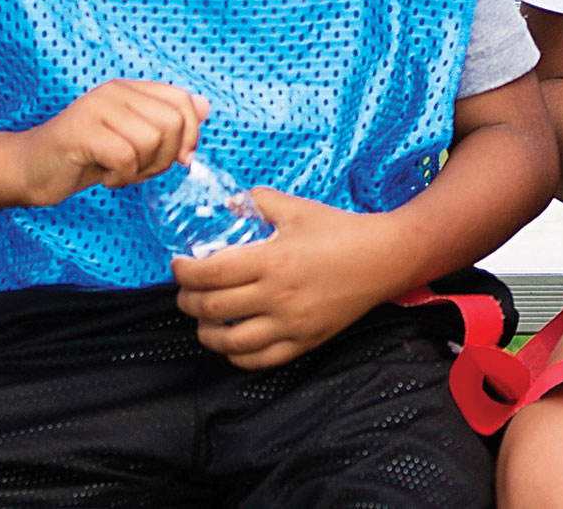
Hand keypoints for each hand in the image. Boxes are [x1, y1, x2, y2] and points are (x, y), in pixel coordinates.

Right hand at [18, 80, 207, 206]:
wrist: (30, 169)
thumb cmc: (84, 157)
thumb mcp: (131, 141)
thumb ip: (165, 124)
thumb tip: (204, 107)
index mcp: (130, 90)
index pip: (182, 100)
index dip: (191, 134)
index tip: (180, 160)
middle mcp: (114, 92)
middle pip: (172, 123)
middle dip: (165, 158)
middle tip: (141, 170)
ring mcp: (96, 108)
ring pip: (150, 140)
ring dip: (140, 170)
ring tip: (119, 172)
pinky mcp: (80, 131)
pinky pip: (124, 156)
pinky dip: (121, 177)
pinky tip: (106, 178)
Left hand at [170, 190, 419, 369]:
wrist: (384, 258)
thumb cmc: (339, 230)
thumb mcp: (296, 208)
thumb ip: (257, 201)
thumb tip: (227, 203)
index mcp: (272, 261)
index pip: (209, 274)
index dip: (183, 272)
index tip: (178, 265)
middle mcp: (278, 297)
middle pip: (212, 310)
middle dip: (187, 301)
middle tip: (186, 291)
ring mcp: (292, 324)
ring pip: (231, 344)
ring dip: (206, 333)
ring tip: (203, 320)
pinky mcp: (305, 341)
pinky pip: (260, 360)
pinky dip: (237, 356)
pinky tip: (232, 342)